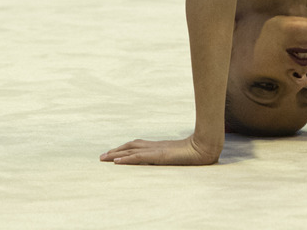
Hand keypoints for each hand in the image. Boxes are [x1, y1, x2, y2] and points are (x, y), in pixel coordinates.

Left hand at [100, 135, 220, 165]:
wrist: (204, 147)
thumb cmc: (196, 151)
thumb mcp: (180, 154)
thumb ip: (171, 154)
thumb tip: (167, 156)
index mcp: (159, 146)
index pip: (137, 145)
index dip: (124, 148)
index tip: (113, 152)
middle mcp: (155, 146)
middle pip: (130, 146)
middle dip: (116, 151)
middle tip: (102, 156)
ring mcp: (156, 150)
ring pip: (131, 150)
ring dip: (116, 154)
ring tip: (104, 158)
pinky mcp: (158, 155)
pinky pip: (139, 158)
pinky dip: (126, 159)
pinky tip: (117, 162)